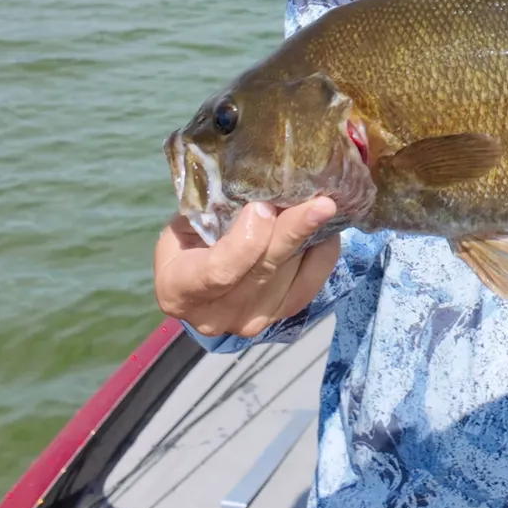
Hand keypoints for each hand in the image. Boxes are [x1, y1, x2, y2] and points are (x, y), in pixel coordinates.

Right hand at [153, 197, 340, 338]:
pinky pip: (310, 284)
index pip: (218, 271)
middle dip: (292, 232)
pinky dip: (322, 254)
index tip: (263, 207)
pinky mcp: (280, 315)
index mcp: (179, 289)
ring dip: (311, 237)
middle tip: (320, 202)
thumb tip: (260, 186)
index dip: (245, 241)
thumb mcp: (186, 222)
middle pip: (262, 271)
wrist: (197, 279)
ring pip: (290, 276)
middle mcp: (215, 315)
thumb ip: (214, 212)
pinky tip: (328, 228)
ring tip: (325, 203)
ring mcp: (251, 320)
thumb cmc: (187, 241)